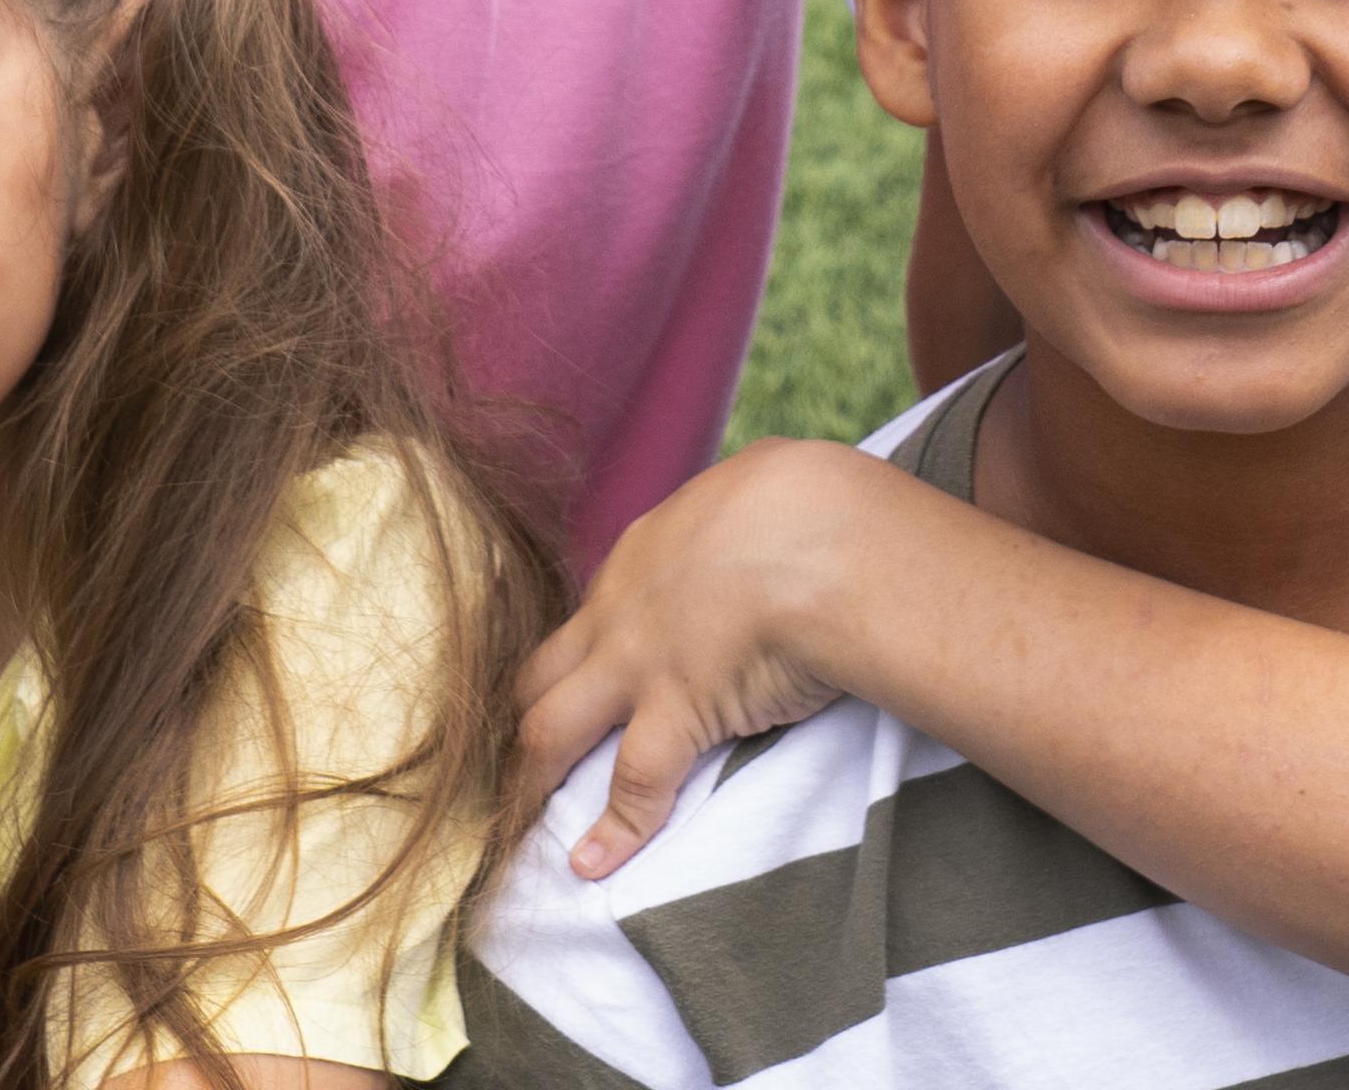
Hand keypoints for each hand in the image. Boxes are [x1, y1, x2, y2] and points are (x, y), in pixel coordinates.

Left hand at [513, 439, 883, 878]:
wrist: (828, 536)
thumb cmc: (813, 500)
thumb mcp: (760, 482)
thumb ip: (741, 510)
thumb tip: (766, 499)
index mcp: (642, 551)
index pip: (592, 614)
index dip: (584, 658)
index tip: (587, 688)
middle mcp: (620, 608)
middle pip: (541, 670)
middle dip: (523, 716)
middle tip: (519, 759)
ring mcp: (639, 663)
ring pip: (553, 728)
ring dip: (534, 777)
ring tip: (522, 820)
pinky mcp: (677, 711)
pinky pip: (633, 783)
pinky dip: (612, 832)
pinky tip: (593, 865)